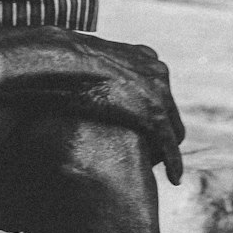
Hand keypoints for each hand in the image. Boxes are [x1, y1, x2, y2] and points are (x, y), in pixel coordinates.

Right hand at [2, 28, 185, 183]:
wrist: (58, 61)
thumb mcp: (83, 57)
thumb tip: (80, 76)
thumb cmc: (61, 58)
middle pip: (168, 106)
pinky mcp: (153, 113)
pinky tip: (173, 178)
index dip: (147, 107)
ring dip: (165, 148)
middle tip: (146, 150)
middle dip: (159, 128)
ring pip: (172, 127)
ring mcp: (158, 90)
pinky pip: (169, 143)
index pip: (156, 86)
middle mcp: (156, 69)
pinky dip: (173, 162)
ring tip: (154, 165)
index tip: (136, 124)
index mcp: (142, 54)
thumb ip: (95, 67)